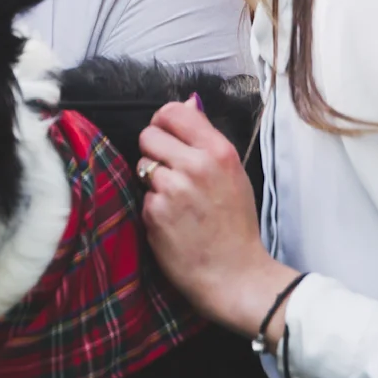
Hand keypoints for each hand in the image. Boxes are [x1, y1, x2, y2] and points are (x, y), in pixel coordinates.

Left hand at [138, 99, 300, 340]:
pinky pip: (142, 196)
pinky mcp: (155, 212)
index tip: (166, 135)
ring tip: (175, 200)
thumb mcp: (233, 174)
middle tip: (171, 173)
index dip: (163, 122)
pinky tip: (171, 221)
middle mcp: (196, 165)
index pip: (173, 111)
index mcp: (219, 151)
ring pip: (142, 165)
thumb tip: (188, 103)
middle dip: (154, 152)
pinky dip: (152, 206)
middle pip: (149, 134)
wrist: (234, 274)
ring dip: (151, 180)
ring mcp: (173, 189)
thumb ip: (206, 140)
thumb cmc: (236, 226)